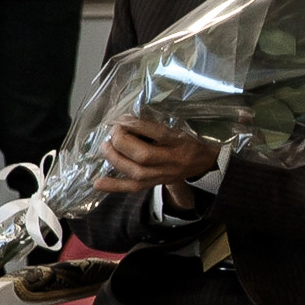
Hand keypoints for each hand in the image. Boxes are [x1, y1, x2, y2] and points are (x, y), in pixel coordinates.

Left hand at [93, 116, 220, 204]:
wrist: (206, 160)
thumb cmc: (192, 138)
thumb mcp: (182, 125)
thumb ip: (159, 122)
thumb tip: (129, 117)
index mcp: (182, 142)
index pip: (157, 134)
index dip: (136, 125)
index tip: (123, 118)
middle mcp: (173, 161)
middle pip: (144, 156)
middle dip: (122, 142)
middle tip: (114, 131)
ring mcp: (164, 175)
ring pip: (136, 172)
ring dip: (115, 158)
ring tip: (106, 146)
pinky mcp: (156, 184)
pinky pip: (134, 187)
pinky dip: (115, 186)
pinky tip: (98, 183)